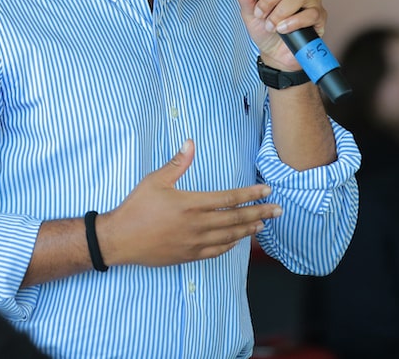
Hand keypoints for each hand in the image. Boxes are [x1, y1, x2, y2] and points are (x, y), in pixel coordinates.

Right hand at [98, 140, 281, 266]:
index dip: (251, 194)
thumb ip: (178, 163)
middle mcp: (197, 225)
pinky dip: (230, 245)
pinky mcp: (188, 255)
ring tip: (263, 224)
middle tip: (278, 210)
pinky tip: (237, 241)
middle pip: (236, 219)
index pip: (229, 198)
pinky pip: (216, 252)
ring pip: (229, 237)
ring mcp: (194, 243)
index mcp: (191, 203)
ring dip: (248, 230)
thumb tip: (190, 143)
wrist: (119, 239)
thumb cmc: (136, 207)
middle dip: (260, 213)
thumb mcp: (155, 180)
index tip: (267, 191)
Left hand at [237, 0, 326, 72]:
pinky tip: (283, 29)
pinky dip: (293, 22)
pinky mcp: (319, 16)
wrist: (274, 54)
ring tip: (271, 25)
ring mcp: (311, 0)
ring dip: (280, 13)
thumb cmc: (264, 30)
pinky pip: (311, 13)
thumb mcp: (249, 14)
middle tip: (261, 14)